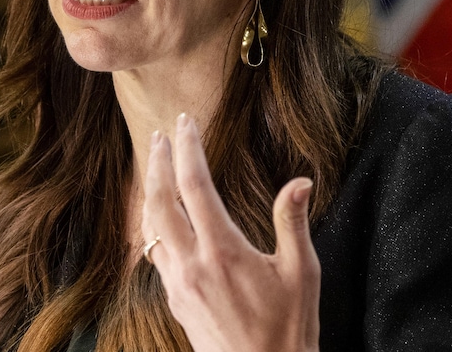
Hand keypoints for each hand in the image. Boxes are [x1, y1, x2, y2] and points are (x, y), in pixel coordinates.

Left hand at [142, 113, 319, 351]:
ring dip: (151, 190)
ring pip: (150, 226)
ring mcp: (178, 284)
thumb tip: (300, 181)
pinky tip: (163, 214)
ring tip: (156, 165)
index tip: (185, 122)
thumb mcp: (301, 272)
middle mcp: (192, 265)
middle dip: (157, 162)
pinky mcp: (174, 300)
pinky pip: (155, 251)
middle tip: (160, 136)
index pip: (195, 186)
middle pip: (159, 201)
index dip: (188, 149)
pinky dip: (154, 223)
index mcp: (224, 252)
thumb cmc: (289, 329)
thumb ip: (293, 222)